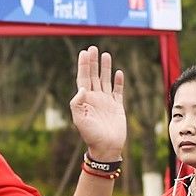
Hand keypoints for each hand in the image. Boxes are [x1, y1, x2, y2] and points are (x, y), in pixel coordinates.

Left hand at [70, 46, 126, 161]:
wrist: (106, 147)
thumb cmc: (91, 135)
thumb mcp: (79, 120)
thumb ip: (77, 103)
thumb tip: (81, 88)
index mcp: (85, 99)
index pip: (83, 78)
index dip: (83, 65)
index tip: (84, 52)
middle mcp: (95, 98)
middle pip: (93, 75)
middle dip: (93, 62)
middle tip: (93, 48)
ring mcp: (106, 101)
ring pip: (105, 80)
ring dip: (105, 68)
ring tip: (105, 54)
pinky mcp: (117, 106)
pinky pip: (118, 90)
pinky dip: (118, 81)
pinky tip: (118, 72)